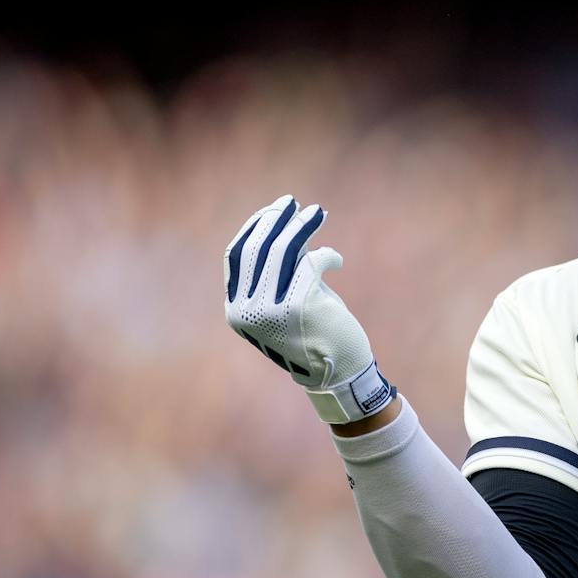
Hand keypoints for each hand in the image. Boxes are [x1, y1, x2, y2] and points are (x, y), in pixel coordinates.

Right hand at [224, 195, 394, 422]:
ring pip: (283, 252)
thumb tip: (286, 223)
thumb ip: (282, 268)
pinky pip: (311, 264)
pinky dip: (326, 256)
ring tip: (317, 212)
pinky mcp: (299, 306)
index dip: (254, 227)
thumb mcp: (289, 298)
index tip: (272, 211)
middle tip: (294, 202)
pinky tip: (336, 259)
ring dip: (301, 227)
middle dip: (276, 220)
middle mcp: (247, 310)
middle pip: (257, 248)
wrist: (340, 374)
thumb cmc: (316, 334)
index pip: (236, 255)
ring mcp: (271, 309)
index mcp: (236, 309)